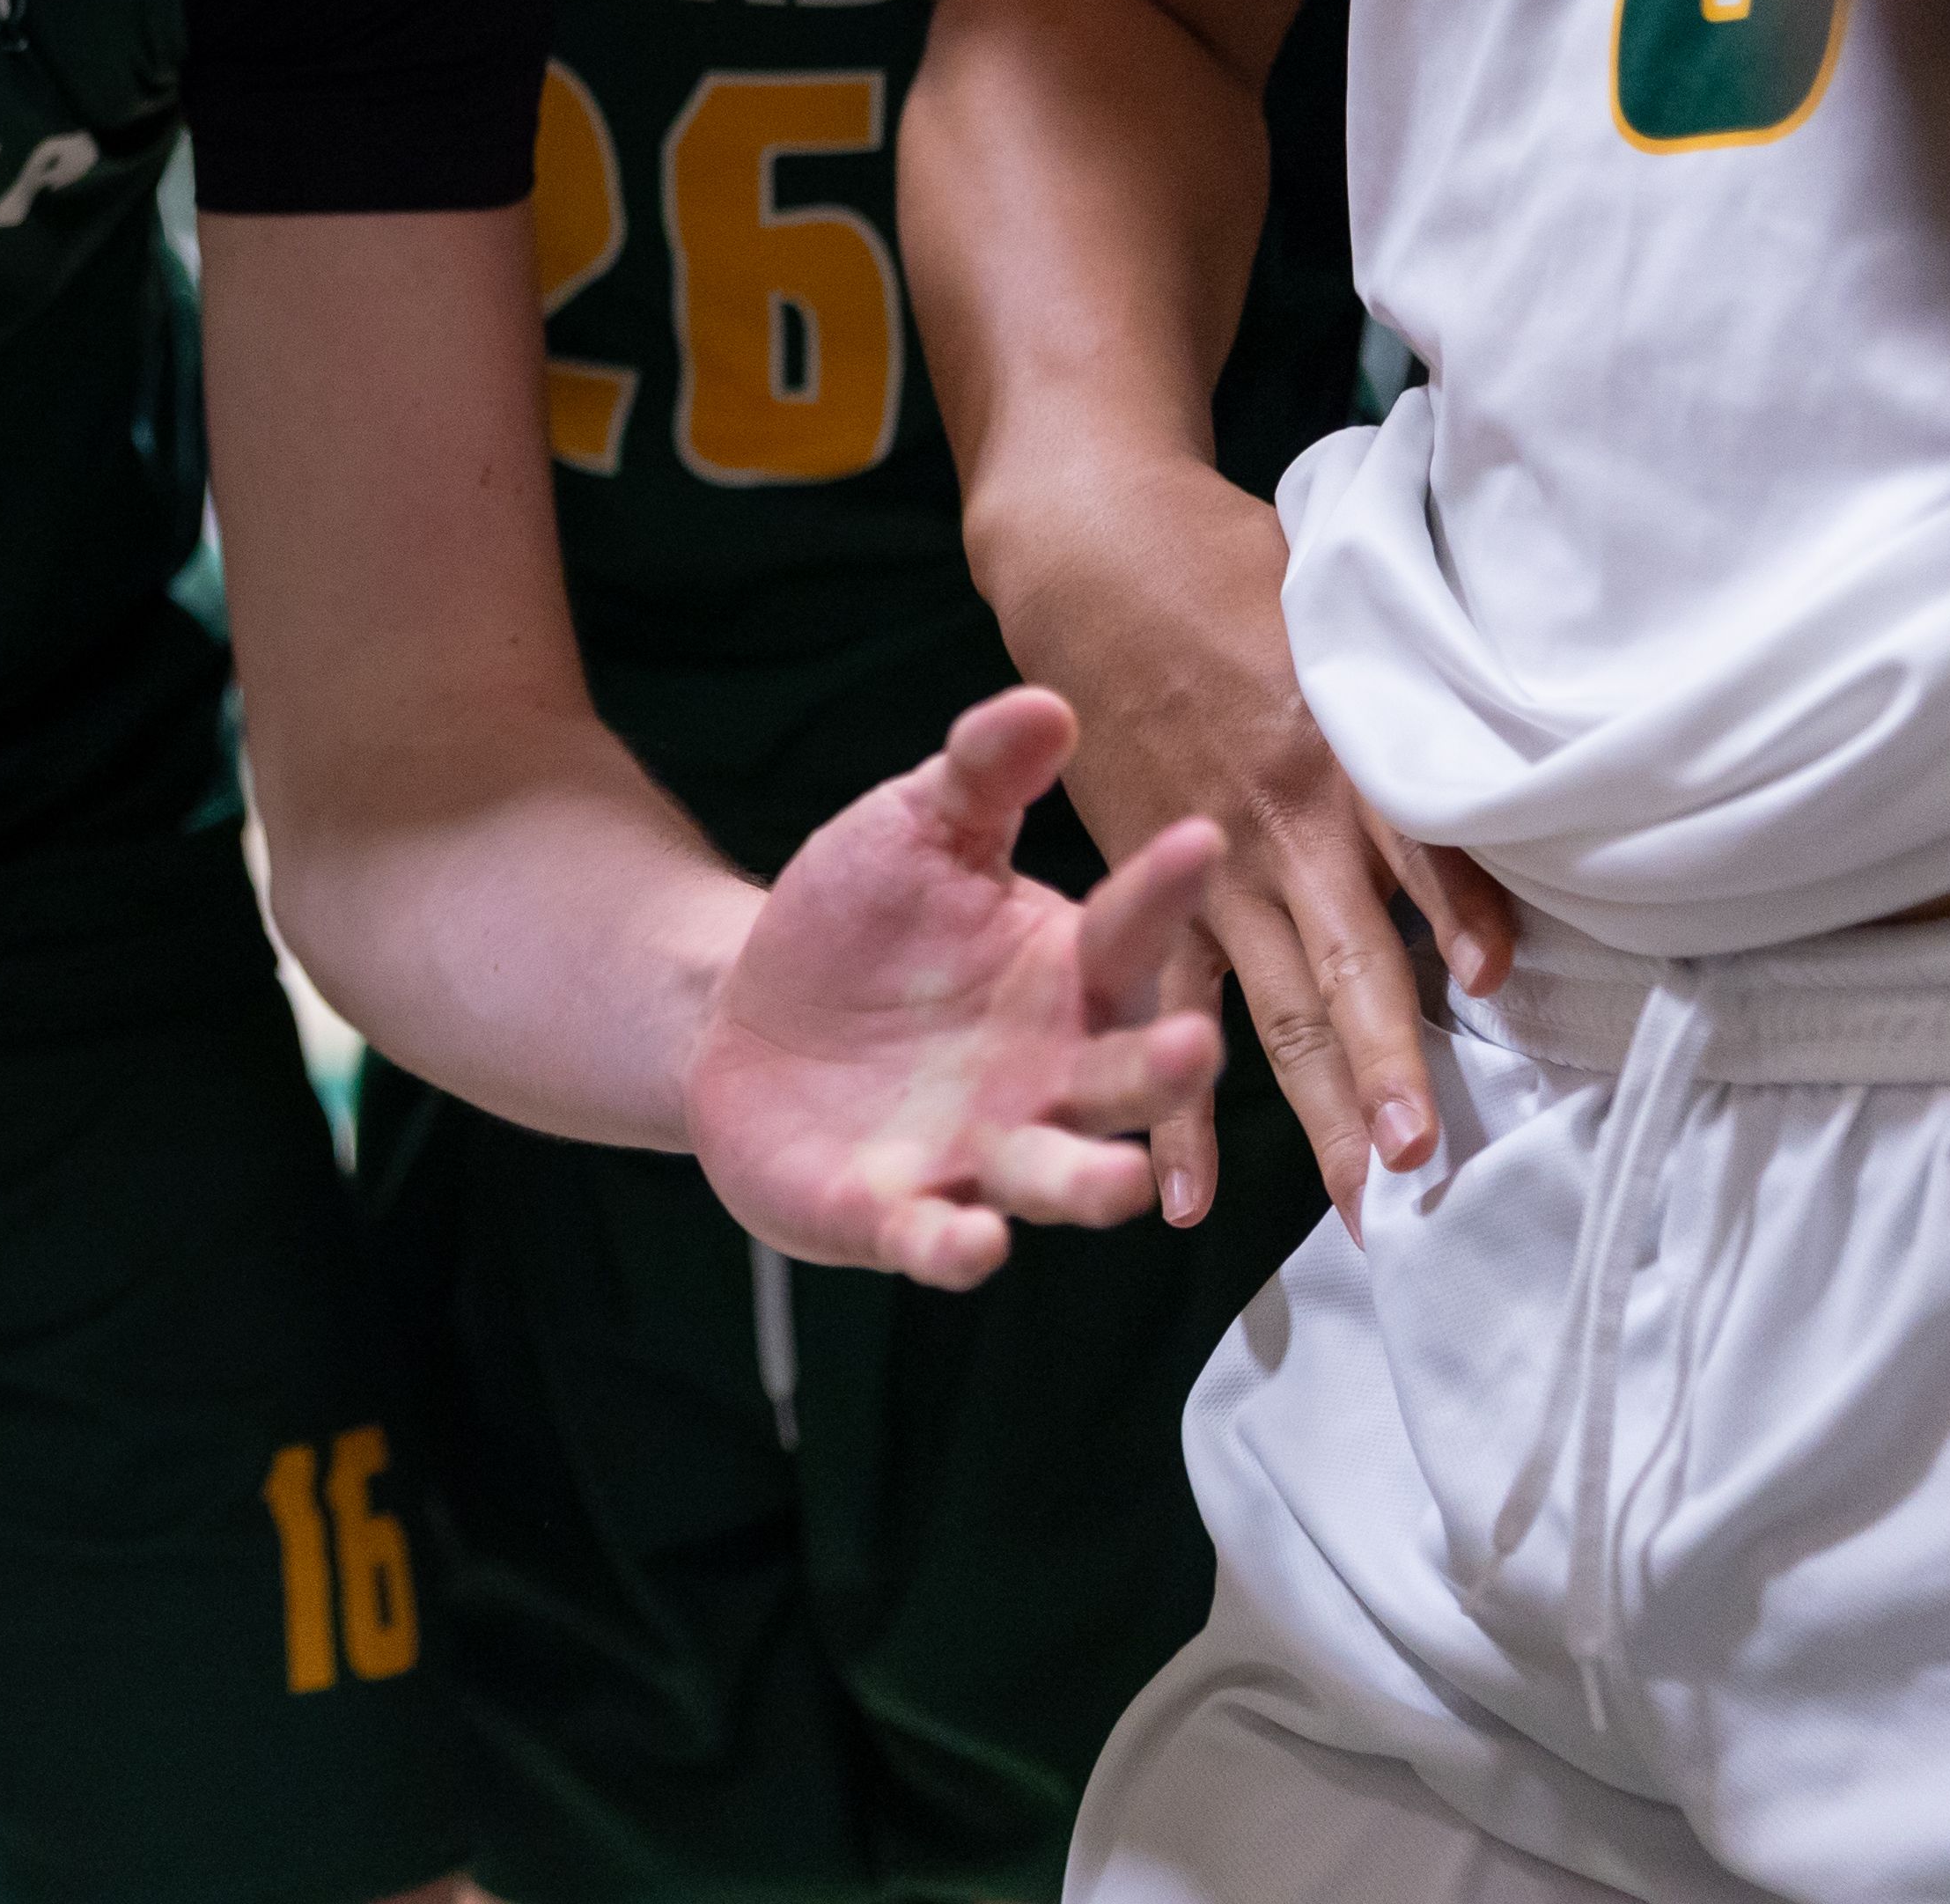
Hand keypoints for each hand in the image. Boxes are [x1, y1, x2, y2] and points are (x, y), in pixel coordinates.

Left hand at [686, 688, 1231, 1292]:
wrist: (748, 1015)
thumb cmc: (862, 921)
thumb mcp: (916, 832)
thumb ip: (980, 775)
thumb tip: (1047, 702)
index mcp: (1066, 977)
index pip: (1130, 933)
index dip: (1163, 891)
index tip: (1200, 835)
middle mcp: (1050, 1079)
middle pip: (1126, 1081)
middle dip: (1165, 1071)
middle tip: (1197, 1044)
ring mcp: (980, 1154)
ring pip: (1056, 1179)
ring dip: (1089, 1184)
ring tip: (1122, 1185)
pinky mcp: (898, 1214)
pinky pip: (937, 1239)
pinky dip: (955, 1247)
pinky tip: (969, 1244)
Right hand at [1026, 483, 1510, 1232]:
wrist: (1091, 554)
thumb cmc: (1237, 571)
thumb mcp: (1344, 608)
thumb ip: (1418, 698)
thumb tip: (1522, 759)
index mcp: (1336, 744)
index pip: (1411, 836)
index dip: (1454, 906)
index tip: (1492, 985)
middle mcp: (1280, 822)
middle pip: (1347, 958)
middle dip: (1384, 1064)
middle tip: (1427, 1164)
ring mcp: (1210, 868)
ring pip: (1275, 1007)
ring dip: (1320, 1107)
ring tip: (1367, 1205)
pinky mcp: (1149, 889)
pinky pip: (1167, 1012)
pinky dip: (1174, 1108)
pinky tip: (1188, 1198)